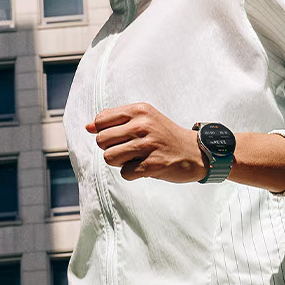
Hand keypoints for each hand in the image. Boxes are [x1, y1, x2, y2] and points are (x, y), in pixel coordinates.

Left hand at [86, 102, 207, 182]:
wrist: (196, 152)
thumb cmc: (165, 136)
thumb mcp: (144, 119)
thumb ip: (115, 120)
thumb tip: (87, 127)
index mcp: (139, 110)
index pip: (100, 121)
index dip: (105, 133)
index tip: (120, 137)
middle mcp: (143, 125)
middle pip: (101, 141)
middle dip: (111, 149)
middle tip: (129, 150)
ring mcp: (148, 145)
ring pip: (109, 158)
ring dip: (120, 162)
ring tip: (136, 158)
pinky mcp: (154, 164)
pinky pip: (125, 173)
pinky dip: (132, 174)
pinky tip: (145, 167)